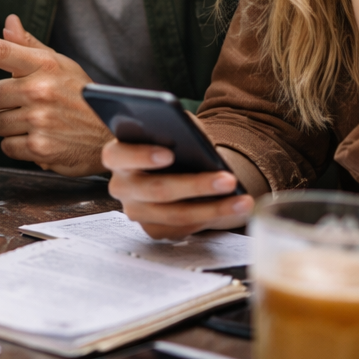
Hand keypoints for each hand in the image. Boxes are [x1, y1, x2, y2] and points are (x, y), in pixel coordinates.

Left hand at [0, 15, 109, 176]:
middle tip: (22, 104)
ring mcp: (39, 120)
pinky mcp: (39, 147)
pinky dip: (18, 146)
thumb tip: (9, 22)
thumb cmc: (83, 97)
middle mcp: (40, 90)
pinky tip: (39, 139)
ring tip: (36, 123)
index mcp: (44, 66)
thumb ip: (30, 45)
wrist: (113, 136)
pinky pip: (7, 146)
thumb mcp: (61, 65)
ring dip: (10, 126)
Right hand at [101, 130, 253, 238]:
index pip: (118, 156)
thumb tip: (190, 135)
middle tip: (227, 179)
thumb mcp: (174, 129)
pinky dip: (210, 219)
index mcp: (116, 156)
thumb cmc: (174, 143)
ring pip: (175, 214)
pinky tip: (233, 209)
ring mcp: (135, 211)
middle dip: (195, 185)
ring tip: (242, 200)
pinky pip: (182, 228)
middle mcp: (121, 186)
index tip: (169, 154)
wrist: (179, 167)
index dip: (141, 155)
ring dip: (213, 208)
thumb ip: (176, 129)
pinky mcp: (153, 229)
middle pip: (156, 189)